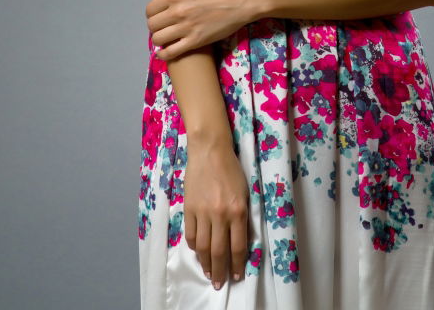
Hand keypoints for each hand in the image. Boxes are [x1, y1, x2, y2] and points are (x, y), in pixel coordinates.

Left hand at [146, 0, 251, 60]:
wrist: (240, 1)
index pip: (150, 9)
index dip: (151, 12)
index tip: (158, 14)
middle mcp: (177, 12)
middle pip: (152, 24)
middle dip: (154, 25)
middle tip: (161, 25)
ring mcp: (186, 28)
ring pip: (158, 39)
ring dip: (158, 38)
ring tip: (164, 36)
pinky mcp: (195, 41)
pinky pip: (172, 52)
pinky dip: (164, 54)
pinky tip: (163, 52)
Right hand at [183, 139, 249, 288]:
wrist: (210, 150)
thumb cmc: (231, 169)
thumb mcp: (244, 193)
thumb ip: (242, 217)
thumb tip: (238, 241)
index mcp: (238, 211)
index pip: (237, 247)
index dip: (236, 265)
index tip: (236, 275)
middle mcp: (220, 215)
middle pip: (218, 252)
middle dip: (220, 271)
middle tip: (220, 283)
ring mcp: (203, 212)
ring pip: (202, 247)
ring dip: (205, 264)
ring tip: (209, 273)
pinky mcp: (189, 208)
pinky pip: (190, 234)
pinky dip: (193, 247)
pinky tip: (197, 252)